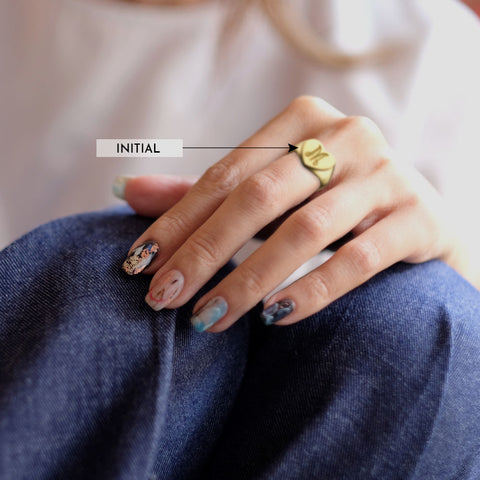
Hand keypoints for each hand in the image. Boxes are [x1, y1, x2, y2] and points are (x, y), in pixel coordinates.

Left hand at [120, 96, 468, 331]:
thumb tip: (125, 193)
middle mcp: (347, 136)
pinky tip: (273, 318)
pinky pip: (357, 260)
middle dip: (204, 252)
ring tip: (207, 319)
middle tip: (163, 299)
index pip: (227, 174)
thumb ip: (204, 195)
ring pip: (304, 231)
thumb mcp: (270, 192)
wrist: (415, 214)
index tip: (139, 265)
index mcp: (303, 120)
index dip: (178, 219)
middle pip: (259, 198)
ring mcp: (386, 175)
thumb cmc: (329, 200)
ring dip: (248, 280)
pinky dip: (311, 290)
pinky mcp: (417, 218)